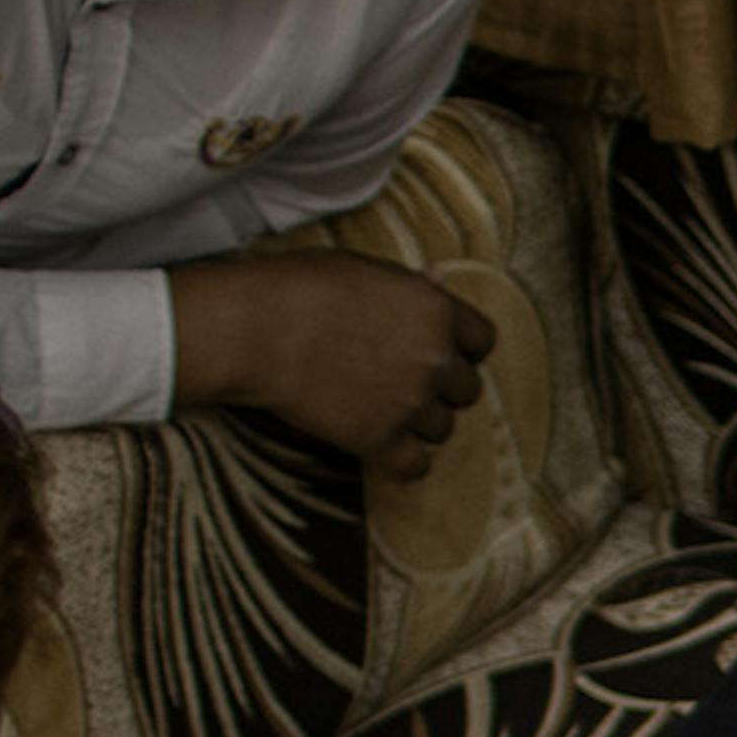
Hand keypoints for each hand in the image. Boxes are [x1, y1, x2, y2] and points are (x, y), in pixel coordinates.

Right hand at [169, 248, 486, 473]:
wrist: (253, 329)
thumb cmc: (297, 288)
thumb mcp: (363, 269)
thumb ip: (409, 285)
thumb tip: (441, 280)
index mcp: (436, 311)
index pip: (483, 340)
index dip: (463, 348)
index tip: (439, 352)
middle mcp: (434, 359)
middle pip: (466, 390)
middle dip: (440, 389)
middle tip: (401, 383)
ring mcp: (410, 402)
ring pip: (442, 429)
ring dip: (418, 423)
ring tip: (380, 409)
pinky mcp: (379, 439)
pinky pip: (415, 467)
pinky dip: (402, 462)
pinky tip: (382, 448)